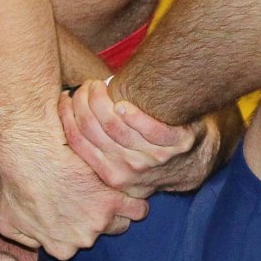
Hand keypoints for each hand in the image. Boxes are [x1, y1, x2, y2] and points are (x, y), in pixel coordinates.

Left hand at [0, 95, 146, 259]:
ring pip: (124, 221)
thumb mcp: (6, 219)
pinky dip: (136, 200)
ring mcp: (100, 221)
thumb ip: (25, 238)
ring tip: (117, 193)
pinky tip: (128, 189)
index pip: (79, 243)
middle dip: (102, 216)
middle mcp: (82, 239)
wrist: (31, 153)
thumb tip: (36, 243)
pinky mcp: (114, 199)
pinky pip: (138, 207)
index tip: (79, 210)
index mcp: (61, 247)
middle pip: (103, 233)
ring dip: (122, 210)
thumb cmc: (17, 182)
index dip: (80, 225)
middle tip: (96, 196)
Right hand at [59, 79, 208, 196]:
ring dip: (102, 102)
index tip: (65, 98)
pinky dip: (135, 115)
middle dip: (83, 103)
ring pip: (115, 128)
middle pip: (94, 131)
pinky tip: (124, 103)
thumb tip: (66, 117)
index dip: (67, 117)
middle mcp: (127, 171)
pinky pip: (150, 130)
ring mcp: (152, 161)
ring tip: (99, 86)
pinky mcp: (175, 146)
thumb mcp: (121, 163)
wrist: (194, 161)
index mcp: (109, 175)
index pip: (78, 143)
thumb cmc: (150, 156)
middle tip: (85, 87)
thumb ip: (98, 148)